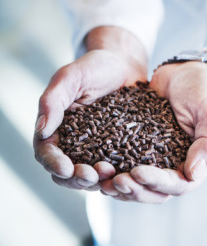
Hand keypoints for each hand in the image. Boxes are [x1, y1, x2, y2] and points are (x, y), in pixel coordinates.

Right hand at [33, 27, 146, 190]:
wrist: (124, 65)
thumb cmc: (94, 67)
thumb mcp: (70, 77)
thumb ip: (53, 101)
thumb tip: (41, 130)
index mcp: (56, 127)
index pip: (47, 152)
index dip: (53, 163)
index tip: (66, 169)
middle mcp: (73, 142)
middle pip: (67, 172)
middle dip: (76, 178)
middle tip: (91, 175)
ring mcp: (95, 148)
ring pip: (90, 175)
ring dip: (97, 180)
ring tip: (110, 173)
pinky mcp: (115, 149)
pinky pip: (114, 167)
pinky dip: (117, 174)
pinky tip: (126, 172)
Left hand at [108, 57, 206, 202]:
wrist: (181, 74)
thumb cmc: (201, 91)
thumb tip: (193, 174)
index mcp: (197, 164)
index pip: (177, 185)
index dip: (157, 183)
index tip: (137, 172)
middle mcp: (176, 167)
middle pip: (155, 191)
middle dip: (135, 189)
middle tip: (116, 181)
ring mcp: (157, 160)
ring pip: (139, 184)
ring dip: (122, 187)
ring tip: (103, 181)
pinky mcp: (139, 150)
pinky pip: (126, 166)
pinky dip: (114, 171)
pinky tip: (99, 167)